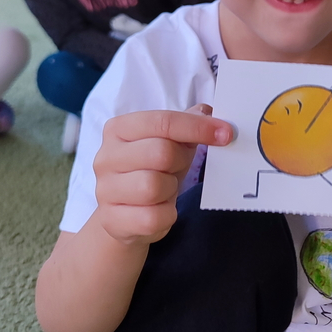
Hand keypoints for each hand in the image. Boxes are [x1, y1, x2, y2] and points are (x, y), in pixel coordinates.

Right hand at [92, 104, 232, 245]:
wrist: (125, 213)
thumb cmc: (151, 170)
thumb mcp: (169, 142)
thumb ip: (187, 123)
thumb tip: (208, 111)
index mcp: (118, 129)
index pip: (163, 121)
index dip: (198, 127)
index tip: (226, 134)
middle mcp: (105, 157)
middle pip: (160, 153)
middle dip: (180, 161)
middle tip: (179, 167)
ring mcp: (105, 190)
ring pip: (153, 187)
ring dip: (170, 189)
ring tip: (166, 188)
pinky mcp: (112, 221)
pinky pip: (152, 218)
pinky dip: (166, 215)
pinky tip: (160, 209)